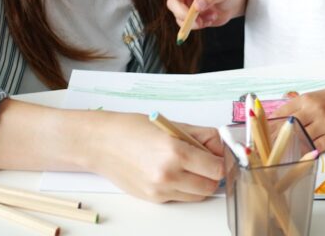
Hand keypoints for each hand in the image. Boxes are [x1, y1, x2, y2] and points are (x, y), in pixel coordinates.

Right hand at [86, 112, 224, 202]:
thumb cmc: (133, 129)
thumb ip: (203, 137)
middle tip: (206, 161)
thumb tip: (223, 148)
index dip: (222, 162)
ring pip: (197, 195)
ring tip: (186, 165)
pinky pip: (180, 197)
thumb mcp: (173, 125)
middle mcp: (168, 175)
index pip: (217, 169)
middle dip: (212, 175)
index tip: (219, 156)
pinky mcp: (152, 199)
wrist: (100, 143)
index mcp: (176, 152)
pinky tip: (171, 171)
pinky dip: (182, 187)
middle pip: (210, 186)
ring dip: (198, 183)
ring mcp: (159, 191)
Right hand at [163, 0, 245, 29]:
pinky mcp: (189, 18)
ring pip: (178, 15)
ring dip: (194, 20)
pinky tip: (211, 19)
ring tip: (213, 15)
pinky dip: (199, 25)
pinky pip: (186, 25)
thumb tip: (197, 6)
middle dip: (181, 10)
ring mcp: (185, 6)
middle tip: (195, 16)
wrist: (233, 4)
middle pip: (171, 1)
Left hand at [272, 86, 324, 152]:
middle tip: (267, 147)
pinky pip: (315, 147)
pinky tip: (299, 155)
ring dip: (290, 146)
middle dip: (276, 138)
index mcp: (307, 99)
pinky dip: (306, 152)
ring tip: (280, 153)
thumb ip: (298, 106)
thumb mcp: (316, 96)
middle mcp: (314, 111)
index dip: (270, 125)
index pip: (282, 113)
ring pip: (301, 139)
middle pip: (289, 127)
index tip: (262, 133)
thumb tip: (279, 118)